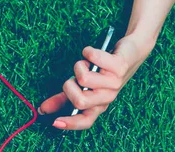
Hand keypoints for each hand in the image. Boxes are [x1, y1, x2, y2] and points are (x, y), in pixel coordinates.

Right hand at [38, 34, 152, 129]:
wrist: (132, 51)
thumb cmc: (103, 70)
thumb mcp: (83, 86)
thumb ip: (64, 97)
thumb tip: (43, 109)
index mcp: (99, 104)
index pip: (86, 120)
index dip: (70, 123)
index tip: (54, 121)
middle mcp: (108, 97)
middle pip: (80, 101)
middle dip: (68, 86)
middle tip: (74, 77)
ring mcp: (114, 83)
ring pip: (83, 78)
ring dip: (79, 65)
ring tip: (87, 63)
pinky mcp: (119, 67)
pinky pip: (94, 58)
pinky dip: (88, 51)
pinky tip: (92, 52)